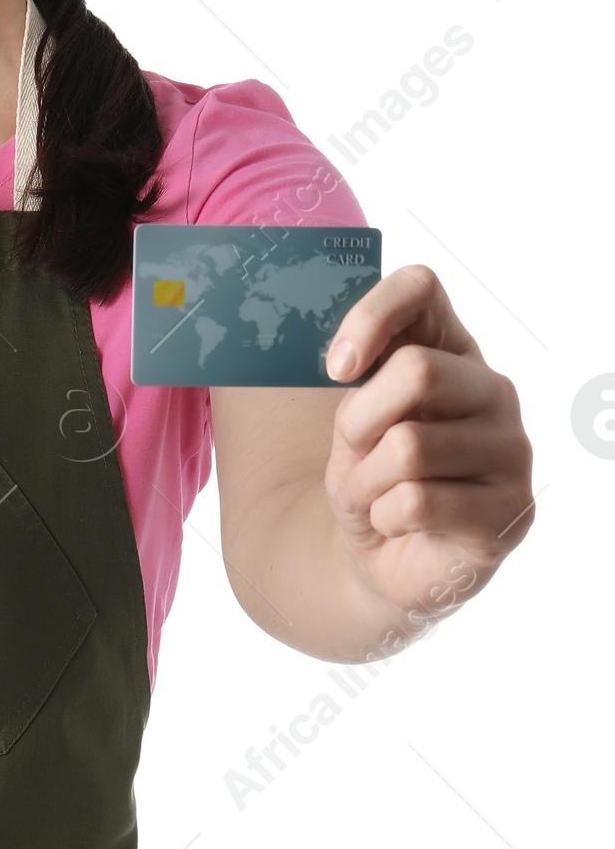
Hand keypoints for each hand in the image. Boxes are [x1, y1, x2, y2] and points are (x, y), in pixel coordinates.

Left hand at [322, 264, 533, 621]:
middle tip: (355, 455)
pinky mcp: (511, 509)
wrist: (383, 560)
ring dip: (365, 482)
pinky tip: (398, 525)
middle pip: (417, 372)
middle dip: (359, 423)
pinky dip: (383, 519)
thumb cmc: (371, 481)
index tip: (337, 368)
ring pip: (410, 447)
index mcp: (452, 351)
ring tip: (375, 498)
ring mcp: (511, 449)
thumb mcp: (351, 426)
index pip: (422, 288)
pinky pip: (417, 503)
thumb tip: (349, 365)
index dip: (371, 317)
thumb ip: (359, 388)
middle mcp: (492, 391)